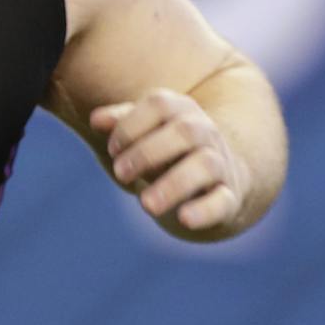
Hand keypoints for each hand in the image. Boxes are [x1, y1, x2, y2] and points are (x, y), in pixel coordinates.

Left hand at [92, 89, 246, 233]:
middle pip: (184, 132)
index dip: (131, 125)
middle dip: (147, 153)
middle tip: (120, 174)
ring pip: (205, 165)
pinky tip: (184, 219)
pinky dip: (204, 210)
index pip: (160, 105)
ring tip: (145, 204)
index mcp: (182, 111)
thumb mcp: (144, 133)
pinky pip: (222, 201)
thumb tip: (96, 119)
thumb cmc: (167, 151)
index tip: (112, 150)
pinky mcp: (229, 197)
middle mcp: (205, 134)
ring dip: (173, 184)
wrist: (218, 177)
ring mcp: (220, 165)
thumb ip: (121, 123)